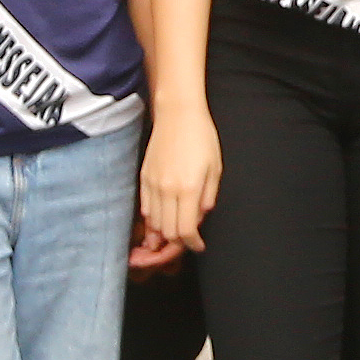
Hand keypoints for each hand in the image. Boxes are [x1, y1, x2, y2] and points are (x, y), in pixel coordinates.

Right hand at [136, 107, 217, 261]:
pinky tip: (162, 219)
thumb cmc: (201, 137)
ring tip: (176, 232)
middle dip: (179, 243)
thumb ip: (209, 196)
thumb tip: (201, 217)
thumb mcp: (216, 168)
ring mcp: (153, 184)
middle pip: (168, 232)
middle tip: (188, 241)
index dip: (192, 243)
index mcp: (189, 188)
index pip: (185, 230)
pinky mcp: (143, 178)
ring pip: (154, 223)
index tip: (199, 245)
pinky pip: (145, 209)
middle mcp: (168, 189)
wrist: (177, 114)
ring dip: (165, 233)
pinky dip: (153, 220)